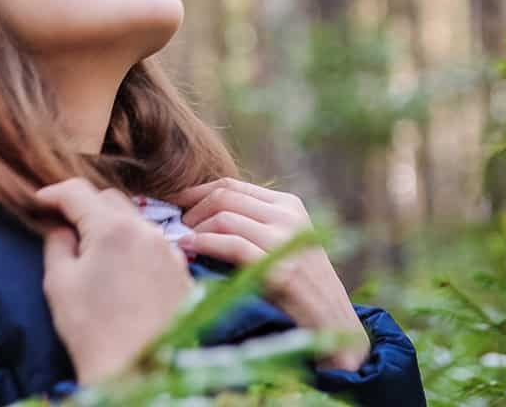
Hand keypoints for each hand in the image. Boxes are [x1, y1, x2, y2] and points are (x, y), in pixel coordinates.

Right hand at [35, 178, 193, 384]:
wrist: (138, 371)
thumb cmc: (93, 331)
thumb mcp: (59, 283)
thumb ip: (57, 243)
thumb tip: (62, 227)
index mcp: (113, 229)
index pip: (78, 191)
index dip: (54, 193)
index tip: (39, 201)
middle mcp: (147, 231)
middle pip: (110, 200)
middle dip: (85, 206)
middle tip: (65, 225)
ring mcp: (170, 251)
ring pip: (135, 221)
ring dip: (113, 226)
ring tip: (95, 251)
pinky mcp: (182, 272)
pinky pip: (155, 246)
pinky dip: (135, 248)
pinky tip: (123, 271)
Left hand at [171, 177, 370, 371]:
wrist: (331, 320)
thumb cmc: (298, 285)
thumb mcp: (279, 242)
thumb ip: (249, 223)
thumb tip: (196, 214)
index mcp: (287, 204)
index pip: (232, 185)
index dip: (197, 191)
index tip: (175, 203)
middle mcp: (287, 215)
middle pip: (224, 196)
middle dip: (192, 209)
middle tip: (177, 227)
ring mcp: (284, 239)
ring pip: (224, 217)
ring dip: (194, 229)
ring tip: (181, 241)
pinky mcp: (278, 266)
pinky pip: (230, 244)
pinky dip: (203, 243)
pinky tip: (189, 248)